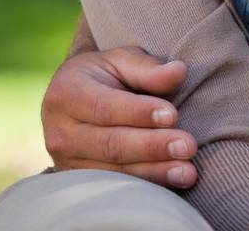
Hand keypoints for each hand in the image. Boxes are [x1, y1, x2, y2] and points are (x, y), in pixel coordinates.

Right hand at [41, 46, 198, 188]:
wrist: (72, 100)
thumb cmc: (103, 76)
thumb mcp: (120, 61)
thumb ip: (148, 68)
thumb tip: (179, 72)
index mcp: (67, 93)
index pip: (106, 107)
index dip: (139, 113)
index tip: (172, 115)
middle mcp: (61, 132)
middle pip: (111, 144)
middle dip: (152, 146)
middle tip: (187, 145)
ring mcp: (67, 162)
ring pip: (114, 172)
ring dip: (154, 173)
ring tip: (187, 170)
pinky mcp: (79, 182)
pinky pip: (115, 188)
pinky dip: (146, 186)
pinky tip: (171, 182)